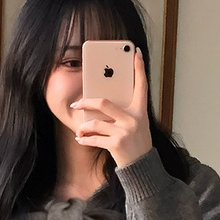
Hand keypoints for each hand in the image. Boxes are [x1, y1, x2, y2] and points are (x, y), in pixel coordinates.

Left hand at [70, 47, 152, 168]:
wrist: (142, 167)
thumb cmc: (137, 143)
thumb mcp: (137, 125)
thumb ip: (124, 113)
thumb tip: (101, 105)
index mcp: (140, 111)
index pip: (141, 85)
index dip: (139, 68)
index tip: (135, 52)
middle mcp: (133, 119)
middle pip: (104, 103)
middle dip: (86, 102)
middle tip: (76, 103)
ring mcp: (125, 132)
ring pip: (96, 123)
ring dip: (84, 127)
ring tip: (79, 130)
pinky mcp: (117, 144)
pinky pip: (95, 139)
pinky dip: (85, 140)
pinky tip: (80, 139)